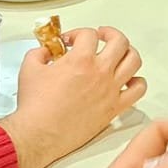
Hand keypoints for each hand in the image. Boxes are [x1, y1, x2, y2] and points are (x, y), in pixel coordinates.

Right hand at [0, 26, 146, 167]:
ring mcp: (110, 90)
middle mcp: (100, 72)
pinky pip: (138, 90)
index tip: (71, 41)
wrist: (39, 133)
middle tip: (102, 36)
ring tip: (120, 53)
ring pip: (134, 61)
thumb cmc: (35, 106)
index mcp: (80, 60)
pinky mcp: (114, 108)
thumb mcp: (29, 69)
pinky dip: (137, 82)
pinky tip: (128, 80)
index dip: (78, 33)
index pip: (88, 34)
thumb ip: (39, 53)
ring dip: (128, 53)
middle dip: (109, 34)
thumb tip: (45, 52)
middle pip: (119, 41)